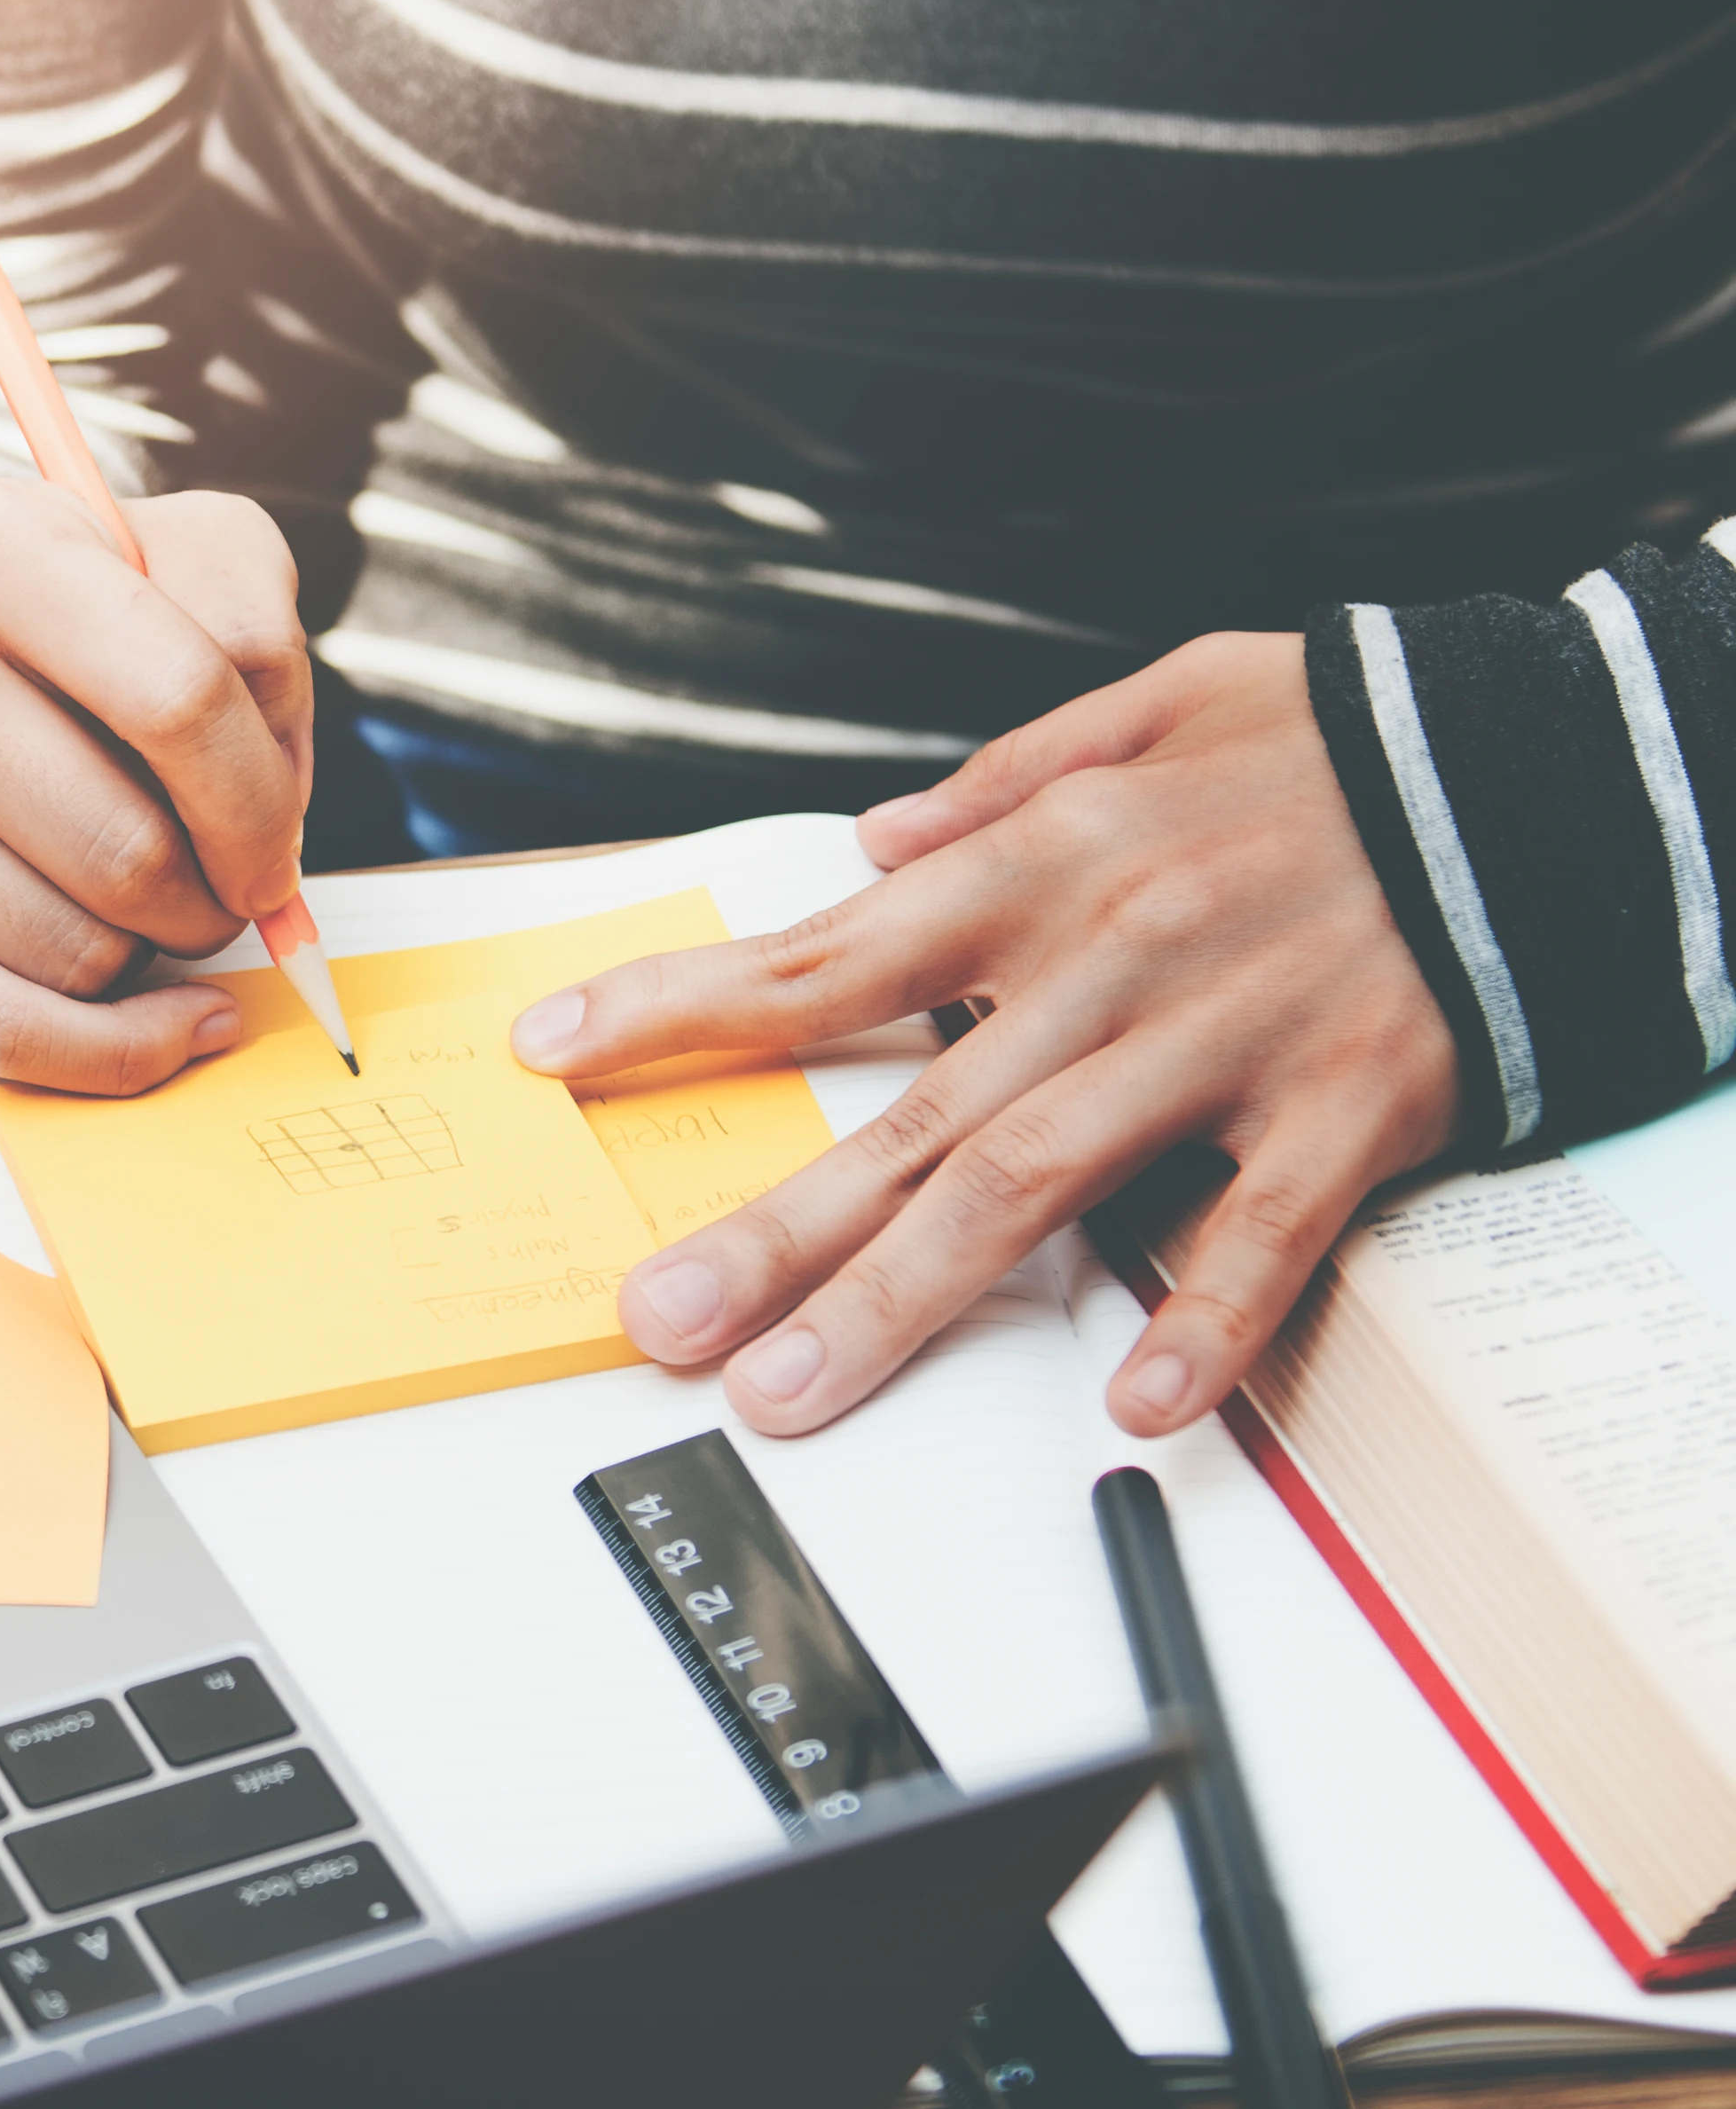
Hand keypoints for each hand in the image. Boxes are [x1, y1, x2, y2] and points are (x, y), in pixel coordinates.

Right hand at [0, 479, 316, 1091]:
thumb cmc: (96, 620)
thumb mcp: (199, 560)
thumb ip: (260, 641)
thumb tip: (263, 833)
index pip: (180, 700)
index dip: (264, 805)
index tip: (278, 852)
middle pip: (125, 850)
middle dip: (213, 897)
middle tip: (218, 883)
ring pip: (71, 952)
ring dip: (151, 955)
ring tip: (144, 898)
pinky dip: (109, 1052)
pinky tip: (163, 1022)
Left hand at [506, 629, 1458, 1435]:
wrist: (1548, 757)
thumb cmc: (1342, 739)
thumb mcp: (1157, 703)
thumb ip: (1006, 777)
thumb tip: (877, 844)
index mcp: (1043, 865)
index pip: (820, 950)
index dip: (680, 1008)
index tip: (559, 1055)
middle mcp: (1108, 960)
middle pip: (905, 1119)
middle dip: (764, 1230)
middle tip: (654, 1324)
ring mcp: (1225, 1042)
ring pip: (1034, 1191)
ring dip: (901, 1304)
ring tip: (792, 1392)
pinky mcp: (1347, 1105)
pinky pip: (1258, 1235)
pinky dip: (1199, 1322)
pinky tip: (1133, 1405)